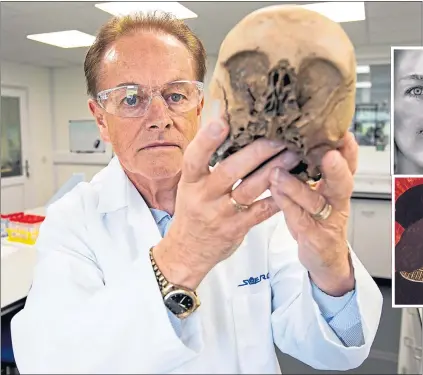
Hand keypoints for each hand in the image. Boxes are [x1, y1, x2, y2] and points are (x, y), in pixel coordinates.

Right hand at [154, 114, 299, 289]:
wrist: (187, 250)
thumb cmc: (192, 211)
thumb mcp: (189, 186)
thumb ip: (205, 163)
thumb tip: (226, 126)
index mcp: (190, 182)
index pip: (194, 158)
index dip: (207, 140)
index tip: (223, 120)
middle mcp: (204, 197)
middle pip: (230, 171)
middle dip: (256, 152)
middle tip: (279, 135)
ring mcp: (221, 214)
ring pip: (250, 190)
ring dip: (274, 171)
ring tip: (294, 155)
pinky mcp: (237, 229)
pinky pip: (261, 211)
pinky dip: (278, 197)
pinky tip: (294, 184)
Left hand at [269, 132, 357, 295]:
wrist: (323, 258)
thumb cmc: (316, 219)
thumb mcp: (317, 193)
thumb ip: (310, 171)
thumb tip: (294, 141)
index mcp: (337, 188)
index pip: (347, 165)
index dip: (348, 150)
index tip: (343, 132)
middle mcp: (336, 202)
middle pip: (342, 183)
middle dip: (337, 168)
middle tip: (328, 154)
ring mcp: (326, 221)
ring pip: (315, 202)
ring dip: (297, 187)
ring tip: (278, 173)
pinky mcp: (313, 236)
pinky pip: (299, 219)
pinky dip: (286, 205)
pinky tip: (275, 192)